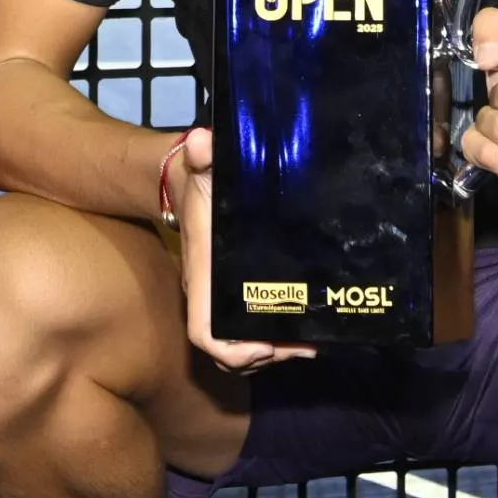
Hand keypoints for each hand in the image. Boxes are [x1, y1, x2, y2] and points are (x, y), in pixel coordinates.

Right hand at [169, 125, 310, 371]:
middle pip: (231, 352)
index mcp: (202, 276)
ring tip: (313, 342)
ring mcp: (224, 299)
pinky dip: (277, 341)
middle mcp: (211, 296)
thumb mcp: (199, 166)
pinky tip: (307, 328)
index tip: (264, 344)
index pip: (202, 330)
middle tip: (307, 344)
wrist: (185, 183)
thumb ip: (201, 155)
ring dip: (277, 353)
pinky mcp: (238, 295)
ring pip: (243, 349)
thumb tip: (203, 141)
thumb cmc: (196, 181)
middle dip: (268, 356)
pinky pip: (252, 333)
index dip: (231, 349)